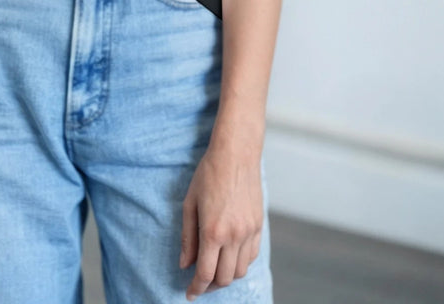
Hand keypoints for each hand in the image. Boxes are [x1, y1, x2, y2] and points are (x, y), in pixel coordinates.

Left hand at [180, 144, 263, 299]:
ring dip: (226, 276)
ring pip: (240, 271)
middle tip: (199, 283)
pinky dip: (239, 263)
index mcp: (213, 231)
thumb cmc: (208, 174)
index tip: (190, 293)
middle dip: (210, 286)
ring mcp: (249, 232)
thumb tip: (185, 264)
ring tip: (214, 271)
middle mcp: (234, 236)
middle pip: (224, 278)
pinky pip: (251, 256)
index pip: (205, 273)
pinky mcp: (259, 226)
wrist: (236, 154)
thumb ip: (187, 237)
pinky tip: (229, 257)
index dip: (196, 288)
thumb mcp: (189, 203)